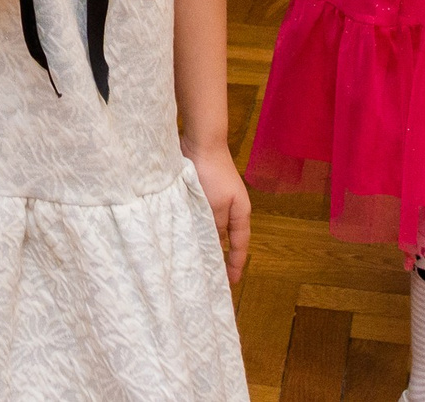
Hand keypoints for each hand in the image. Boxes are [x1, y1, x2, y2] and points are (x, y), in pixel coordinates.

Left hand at [185, 139, 249, 283]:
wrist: (201, 142)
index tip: (231, 281)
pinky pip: (200, 216)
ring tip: (195, 260)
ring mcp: (216, 199)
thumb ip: (215, 226)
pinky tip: (185, 234)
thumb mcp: (215, 205)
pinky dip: (195, 226)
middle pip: (227, 237)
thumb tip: (215, 244)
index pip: (240, 244)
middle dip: (220, 255)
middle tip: (212, 276)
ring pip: (211, 227)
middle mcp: (230, 207)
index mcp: (240, 212)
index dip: (236, 263)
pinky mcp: (202, 191)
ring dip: (205, 241)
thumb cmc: (212, 174)